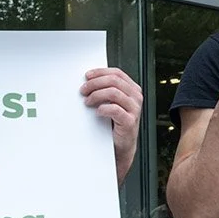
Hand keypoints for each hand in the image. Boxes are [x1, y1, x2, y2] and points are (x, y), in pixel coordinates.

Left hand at [81, 68, 143, 183]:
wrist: (121, 145)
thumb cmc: (115, 123)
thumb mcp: (112, 102)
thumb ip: (106, 90)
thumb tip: (89, 80)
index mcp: (132, 90)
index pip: (117, 73)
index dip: (100, 72)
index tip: (87, 76)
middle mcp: (135, 97)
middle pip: (114, 81)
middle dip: (95, 83)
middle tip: (83, 90)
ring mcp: (134, 109)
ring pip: (113, 92)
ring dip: (96, 95)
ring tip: (87, 101)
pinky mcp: (130, 121)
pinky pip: (115, 109)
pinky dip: (103, 108)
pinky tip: (97, 112)